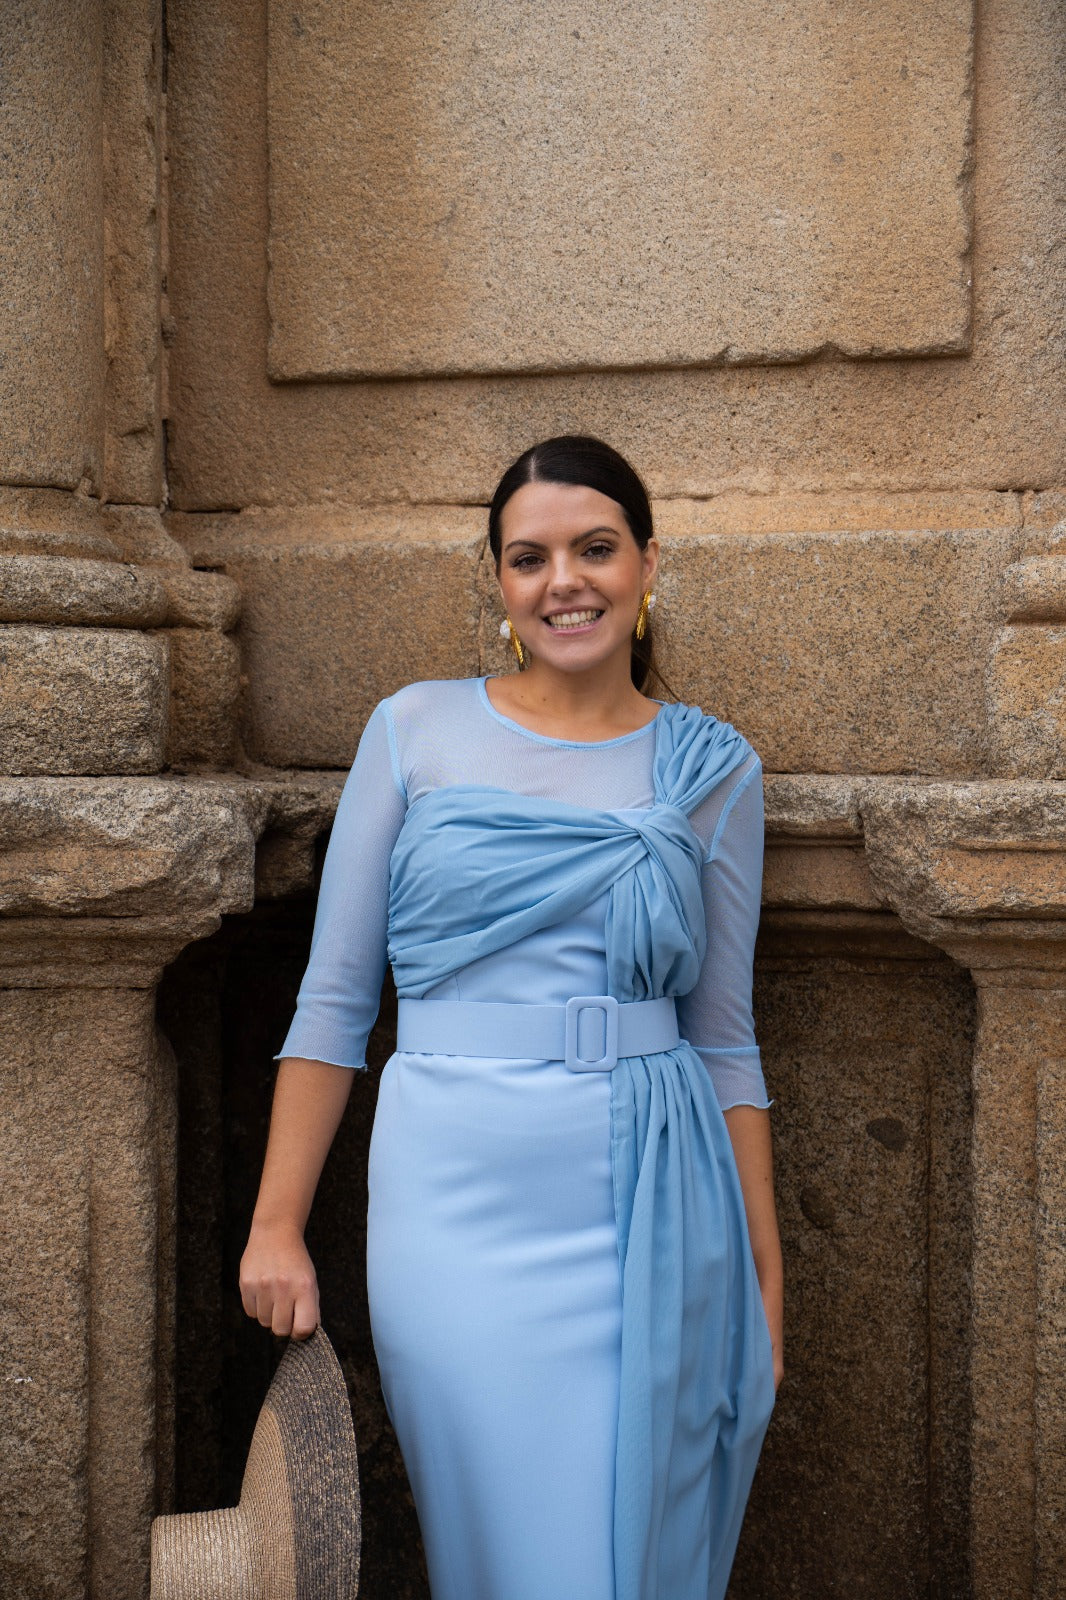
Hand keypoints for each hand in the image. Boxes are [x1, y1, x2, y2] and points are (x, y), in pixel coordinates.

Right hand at [239, 1217, 319, 1338]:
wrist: (275, 1233)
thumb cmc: (296, 1261)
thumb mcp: (310, 1281)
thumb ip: (311, 1308)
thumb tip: (306, 1334)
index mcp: (304, 1287)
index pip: (303, 1328)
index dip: (301, 1332)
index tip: (300, 1325)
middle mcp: (283, 1287)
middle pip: (281, 1329)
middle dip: (284, 1324)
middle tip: (286, 1309)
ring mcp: (263, 1286)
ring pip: (264, 1322)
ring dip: (270, 1314)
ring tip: (274, 1295)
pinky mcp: (246, 1284)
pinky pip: (251, 1312)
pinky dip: (257, 1307)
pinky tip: (263, 1291)